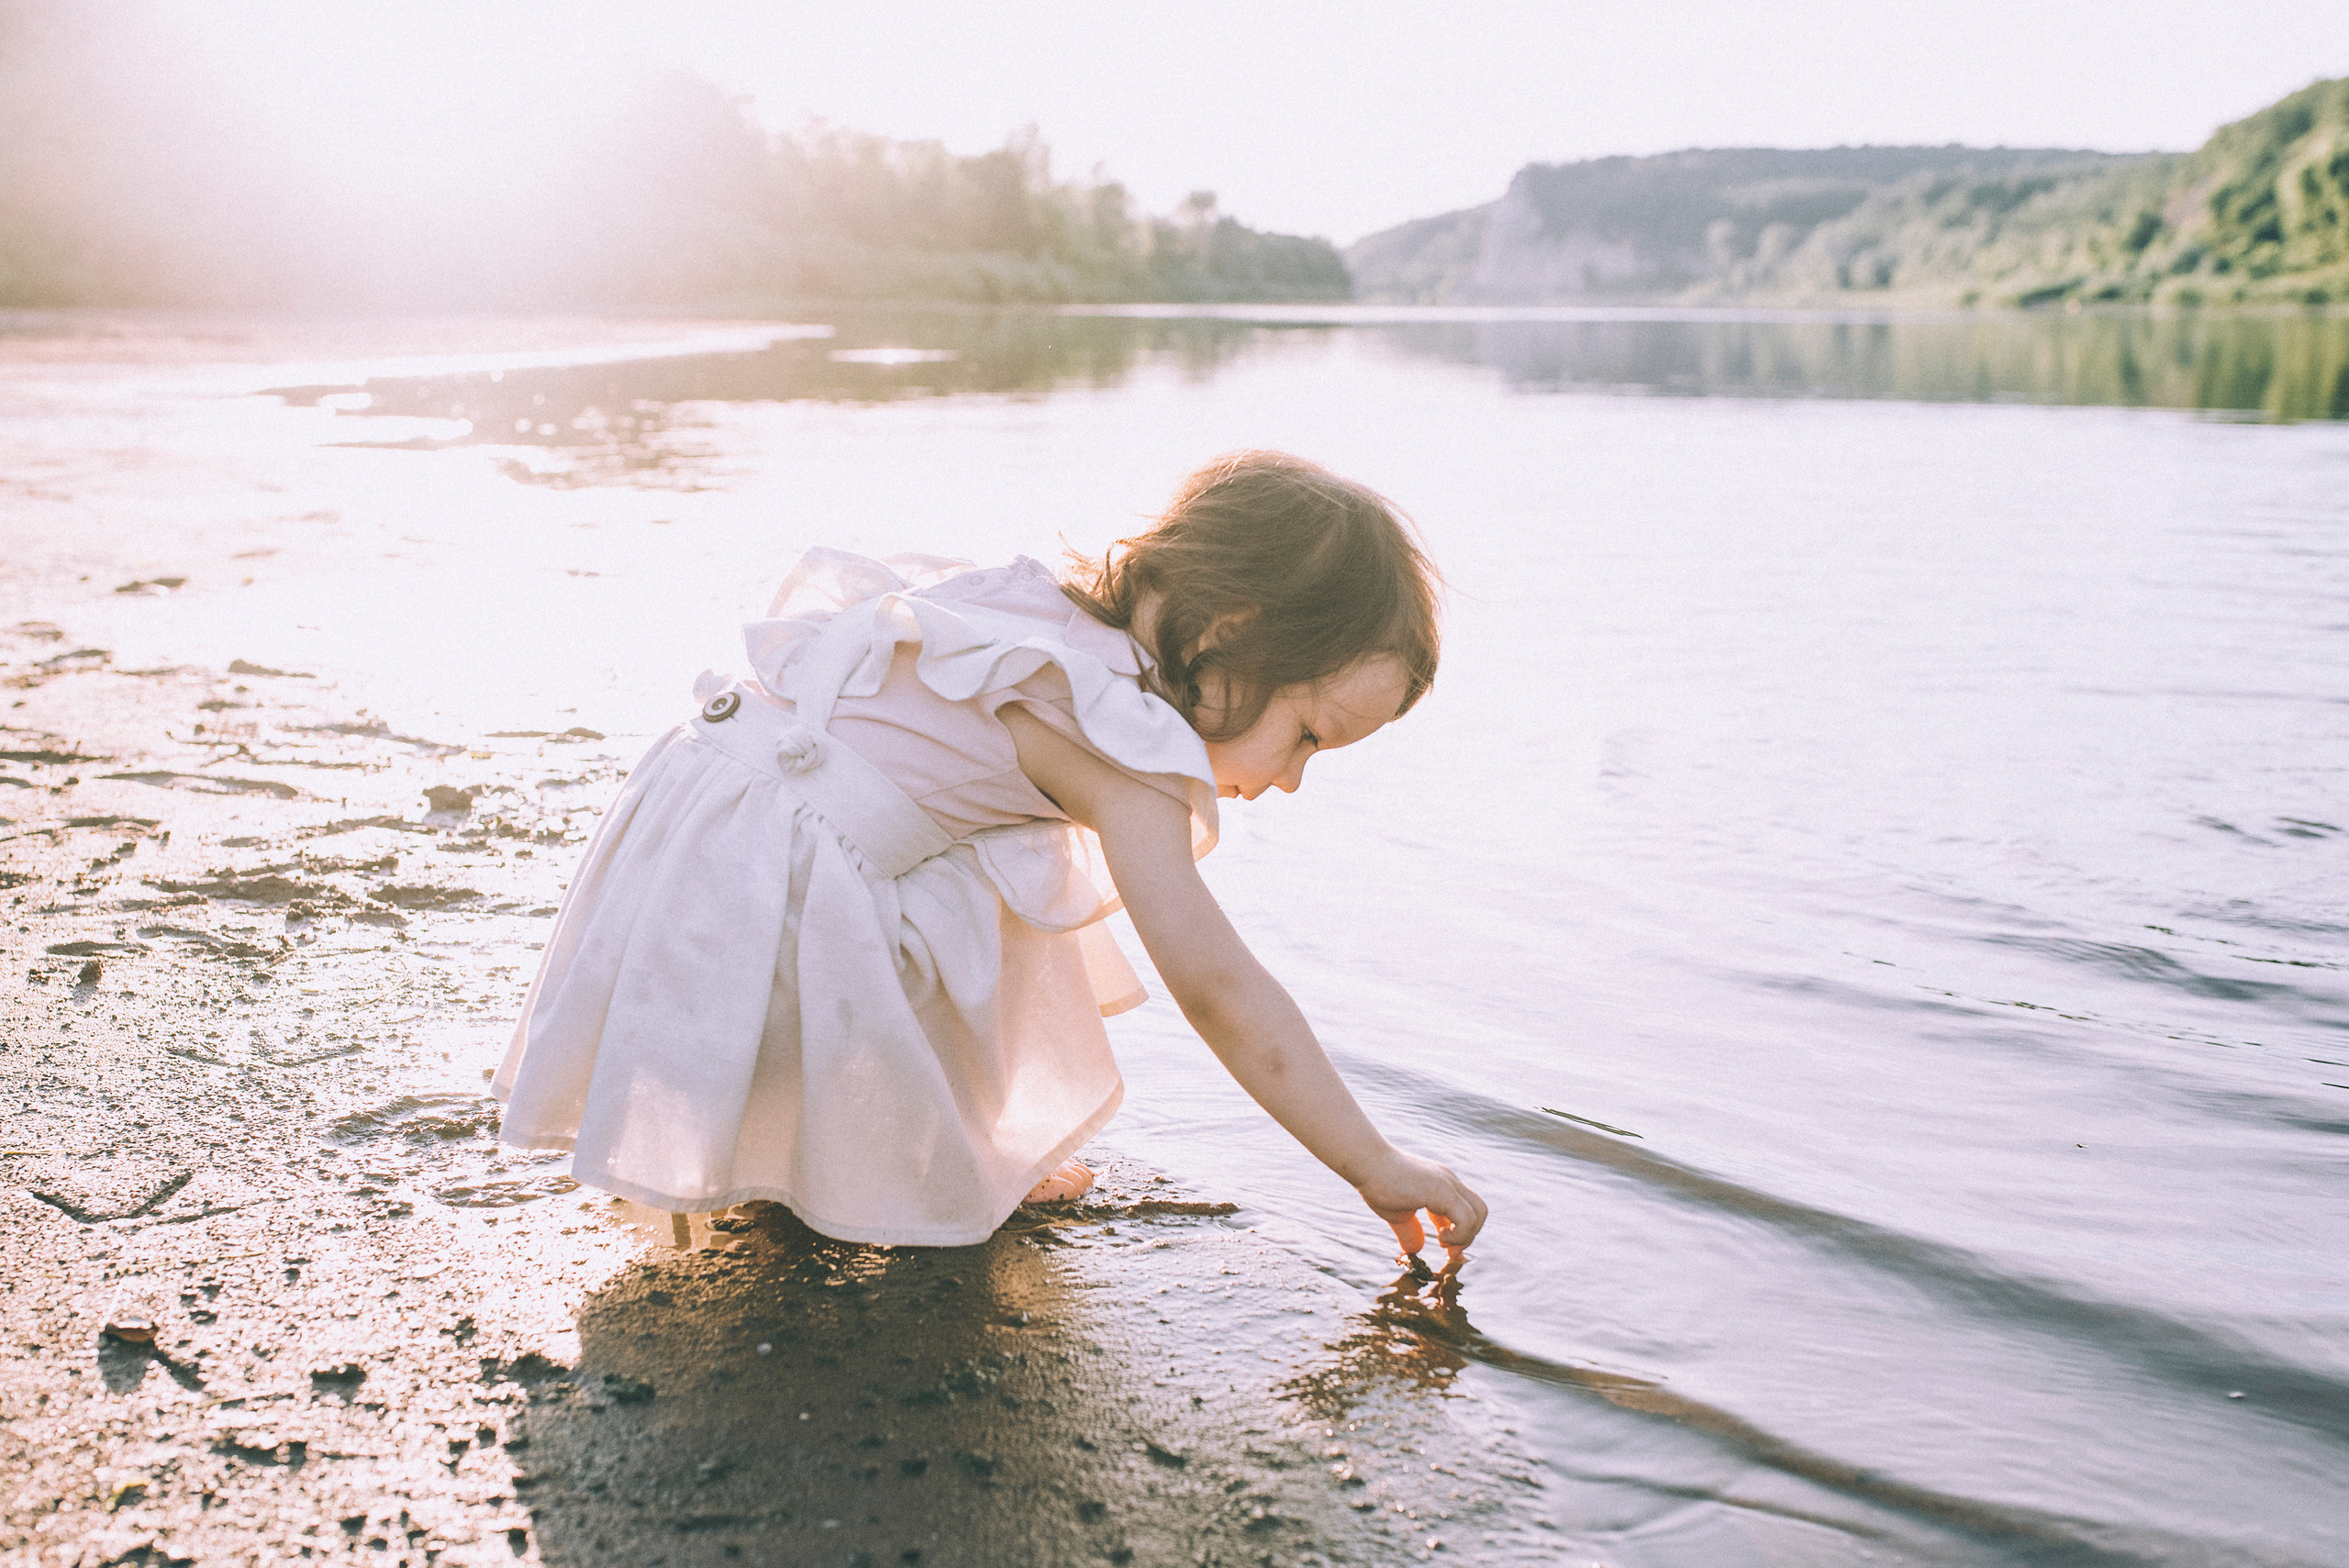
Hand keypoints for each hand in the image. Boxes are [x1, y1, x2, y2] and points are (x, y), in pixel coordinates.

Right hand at [1356, 1148, 1485, 1267]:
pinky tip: (1439, 1237)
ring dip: (1465, 1236)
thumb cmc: (1376, 1182)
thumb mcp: (1397, 1213)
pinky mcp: (1441, 1190)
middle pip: (1479, 1211)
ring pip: (1478, 1213)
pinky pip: (1466, 1218)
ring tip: (1442, 1242)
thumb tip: (1415, 1250)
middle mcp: (1449, 1182)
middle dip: (1469, 1236)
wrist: (1366, 1162)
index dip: (1461, 1233)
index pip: (1466, 1210)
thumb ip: (1409, 1230)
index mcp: (1441, 1186)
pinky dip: (1459, 1234)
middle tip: (1449, 1252)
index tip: (1448, 1250)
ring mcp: (1447, 1184)